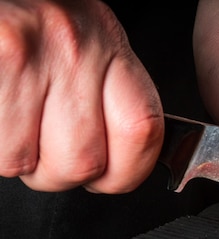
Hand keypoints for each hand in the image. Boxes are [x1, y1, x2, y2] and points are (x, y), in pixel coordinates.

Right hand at [0, 0, 162, 192]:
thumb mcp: (90, 48)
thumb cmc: (36, 21)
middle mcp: (76, 47)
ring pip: (31, 161)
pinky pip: (1, 149)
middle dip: (59, 174)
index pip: (143, 131)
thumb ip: (110, 99)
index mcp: (111, 46)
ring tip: (16, 129)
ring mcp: (32, 52)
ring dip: (20, 160)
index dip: (127, 172)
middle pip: (84, 161)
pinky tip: (2, 120)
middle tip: (46, 153)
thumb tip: (119, 161)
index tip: (110, 177)